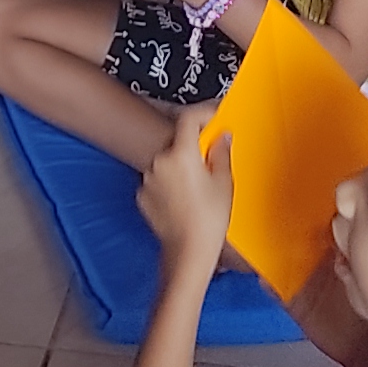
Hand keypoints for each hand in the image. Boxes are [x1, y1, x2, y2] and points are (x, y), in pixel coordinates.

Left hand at [139, 115, 235, 269]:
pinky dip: (170, 183)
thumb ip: (221, 153)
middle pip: (177, 142)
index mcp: (181, 155)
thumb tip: (221, 137)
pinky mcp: (143, 195)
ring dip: (180, 166)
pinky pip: (158, 180)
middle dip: (193, 147)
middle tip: (210, 160)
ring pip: (167, 162)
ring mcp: (148, 179)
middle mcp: (159, 162)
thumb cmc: (208, 221)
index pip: (188, 118)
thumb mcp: (224, 183)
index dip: (203, 113)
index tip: (213, 116)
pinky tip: (185, 199)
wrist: (187, 252)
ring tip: (198, 187)